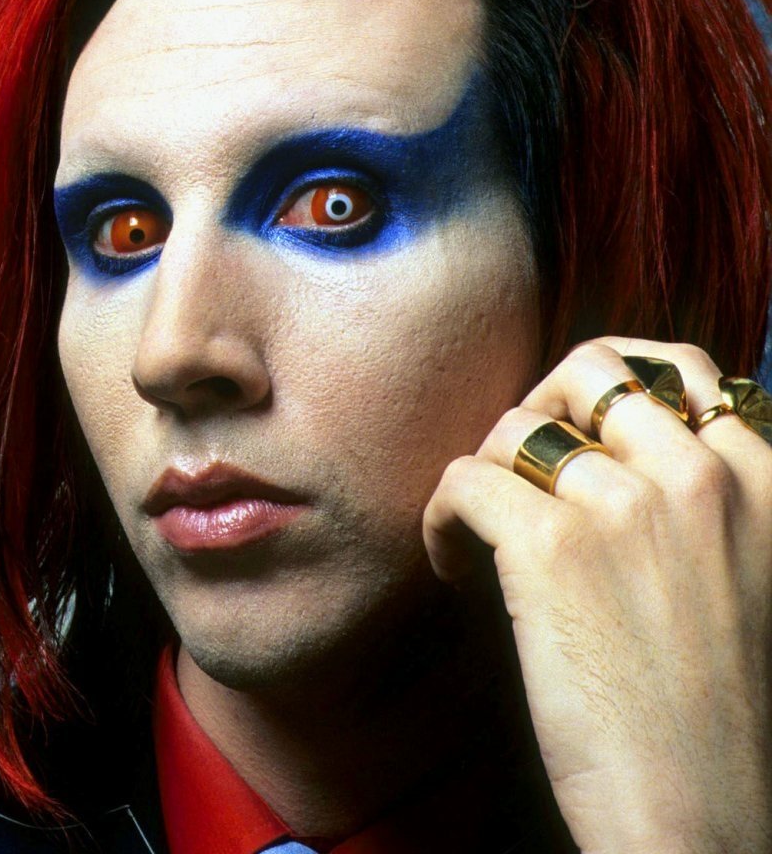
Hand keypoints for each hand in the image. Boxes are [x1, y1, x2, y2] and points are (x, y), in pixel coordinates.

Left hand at [422, 338, 771, 853]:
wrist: (701, 812)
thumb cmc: (716, 715)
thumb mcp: (747, 577)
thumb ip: (706, 508)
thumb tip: (612, 457)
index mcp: (765, 481)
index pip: (681, 371)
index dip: (607, 401)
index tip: (573, 453)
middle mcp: (705, 474)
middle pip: (590, 370)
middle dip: (539, 410)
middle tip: (515, 477)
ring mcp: (627, 502)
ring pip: (516, 425)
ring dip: (485, 473)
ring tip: (480, 537)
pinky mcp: (551, 544)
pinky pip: (464, 479)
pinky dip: (440, 520)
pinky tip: (454, 570)